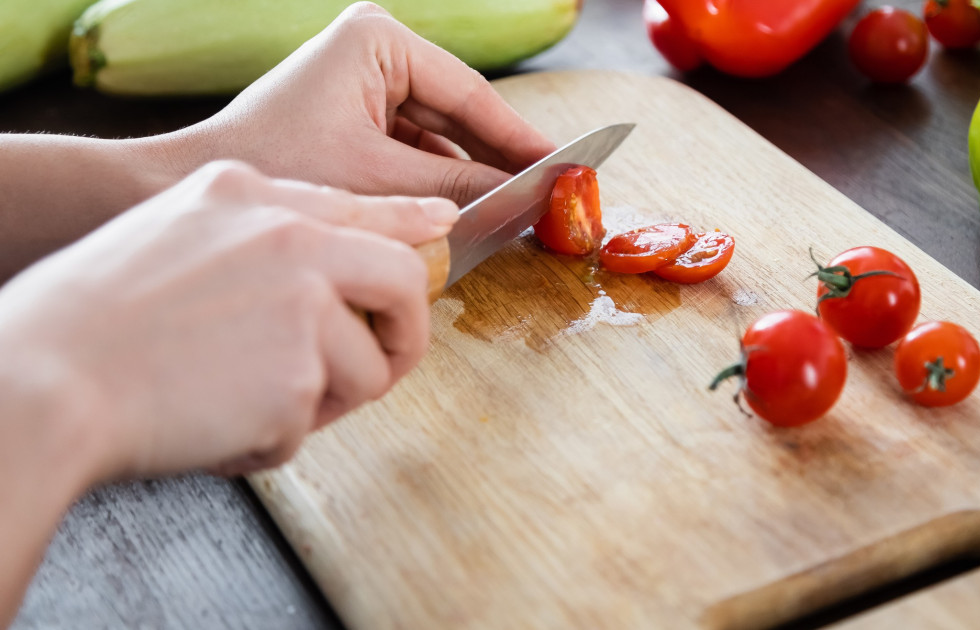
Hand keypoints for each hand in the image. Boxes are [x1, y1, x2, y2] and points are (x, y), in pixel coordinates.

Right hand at [0, 160, 454, 479]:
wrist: (43, 380)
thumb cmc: (91, 317)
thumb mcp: (174, 231)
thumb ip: (257, 231)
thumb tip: (330, 257)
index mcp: (251, 194)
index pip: (364, 207)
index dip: (410, 227)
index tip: (440, 230)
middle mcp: (290, 239)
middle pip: (405, 282)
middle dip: (403, 337)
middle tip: (379, 367)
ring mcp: (300, 305)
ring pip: (366, 370)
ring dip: (319, 403)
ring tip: (242, 403)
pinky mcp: (298, 376)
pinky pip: (311, 424)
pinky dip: (270, 439)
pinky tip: (214, 423)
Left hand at [178, 1, 555, 205]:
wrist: (185, 187)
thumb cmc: (276, 171)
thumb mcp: (380, 182)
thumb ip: (460, 190)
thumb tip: (530, 200)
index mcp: (378, 42)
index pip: (469, 94)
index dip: (520, 138)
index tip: (564, 169)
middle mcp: (374, 53)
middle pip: (460, 115)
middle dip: (499, 162)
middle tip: (549, 199)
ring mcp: (364, 86)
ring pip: (441, 139)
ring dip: (471, 180)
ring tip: (515, 217)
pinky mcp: (355, 120)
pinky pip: (416, 153)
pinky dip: (438, 186)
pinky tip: (468, 217)